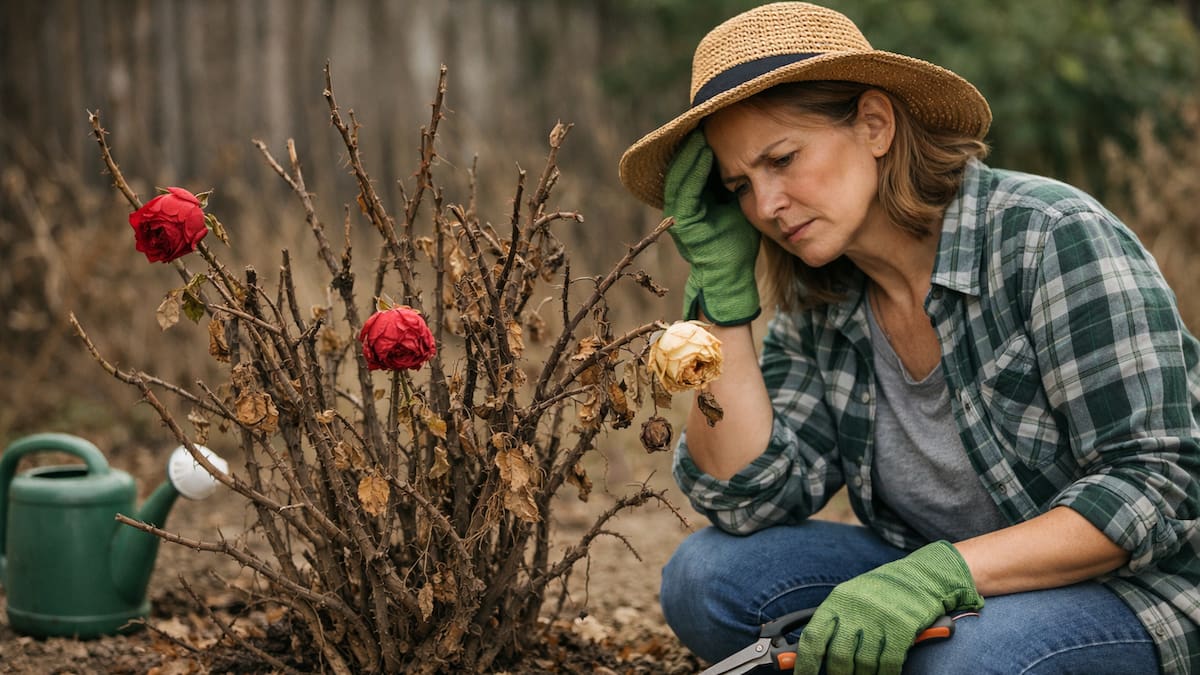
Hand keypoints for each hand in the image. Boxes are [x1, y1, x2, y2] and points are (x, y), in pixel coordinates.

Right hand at [662, 130, 760, 324]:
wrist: (731, 276)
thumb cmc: (736, 243)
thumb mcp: (736, 207)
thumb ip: (734, 186)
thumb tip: (746, 157)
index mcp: (692, 203)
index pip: (691, 168)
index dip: (697, 147)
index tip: (711, 125)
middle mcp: (681, 207)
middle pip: (681, 168)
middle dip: (690, 144)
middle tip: (703, 120)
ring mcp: (679, 216)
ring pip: (680, 176)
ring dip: (690, 153)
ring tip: (702, 131)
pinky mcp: (684, 224)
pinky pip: (686, 191)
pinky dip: (693, 170)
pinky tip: (705, 153)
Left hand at [793, 541, 983, 674]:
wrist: (918, 577)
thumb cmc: (878, 592)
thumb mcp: (848, 599)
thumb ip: (832, 624)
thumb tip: (809, 653)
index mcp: (836, 602)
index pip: (813, 638)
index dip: (805, 663)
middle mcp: (855, 610)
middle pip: (839, 656)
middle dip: (838, 674)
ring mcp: (879, 619)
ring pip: (864, 663)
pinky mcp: (902, 628)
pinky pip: (889, 662)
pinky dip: (885, 674)